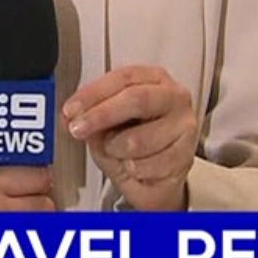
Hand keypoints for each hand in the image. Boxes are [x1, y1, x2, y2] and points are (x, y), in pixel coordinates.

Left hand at [64, 66, 197, 211]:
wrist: (156, 179)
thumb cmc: (133, 144)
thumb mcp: (106, 125)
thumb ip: (91, 117)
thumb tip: (73, 116)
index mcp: (153, 79)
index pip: (122, 78)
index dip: (93, 93)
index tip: (72, 109)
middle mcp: (173, 97)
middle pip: (136, 99)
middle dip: (101, 115)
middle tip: (79, 128)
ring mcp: (183, 126)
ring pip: (139, 139)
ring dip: (117, 150)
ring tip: (117, 152)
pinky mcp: (186, 155)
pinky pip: (149, 164)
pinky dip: (133, 169)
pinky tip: (135, 166)